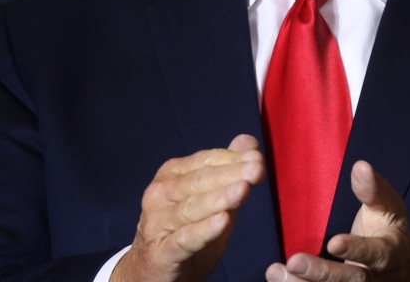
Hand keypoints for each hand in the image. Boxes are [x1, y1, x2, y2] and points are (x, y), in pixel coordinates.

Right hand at [112, 134, 264, 281]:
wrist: (151, 273)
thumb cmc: (184, 231)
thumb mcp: (212, 201)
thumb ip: (229, 172)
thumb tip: (248, 142)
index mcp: (172, 175)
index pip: (206, 161)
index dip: (233, 159)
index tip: (258, 158)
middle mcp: (160, 194)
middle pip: (200, 181)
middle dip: (231, 174)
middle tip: (257, 169)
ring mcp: (157, 223)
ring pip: (192, 207)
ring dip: (219, 198)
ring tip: (243, 190)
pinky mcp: (161, 252)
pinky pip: (185, 239)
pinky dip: (204, 230)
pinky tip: (222, 221)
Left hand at [265, 161, 409, 281]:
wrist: (403, 271)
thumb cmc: (390, 231)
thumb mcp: (390, 208)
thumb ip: (374, 190)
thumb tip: (360, 166)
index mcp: (390, 253)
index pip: (374, 253)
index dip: (355, 249)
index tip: (334, 243)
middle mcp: (375, 278)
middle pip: (350, 280)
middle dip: (321, 274)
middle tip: (293, 262)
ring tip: (276, 273)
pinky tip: (278, 281)